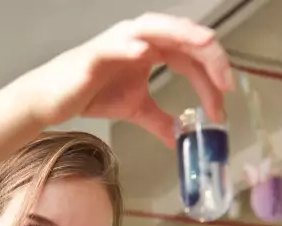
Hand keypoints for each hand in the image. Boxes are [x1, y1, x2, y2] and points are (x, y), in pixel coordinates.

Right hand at [25, 14, 233, 145]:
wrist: (54, 98)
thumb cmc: (92, 93)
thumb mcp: (136, 110)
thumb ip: (161, 121)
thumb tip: (180, 141)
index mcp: (153, 47)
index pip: (191, 55)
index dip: (212, 74)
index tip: (225, 98)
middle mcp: (140, 37)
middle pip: (183, 37)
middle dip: (208, 56)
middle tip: (226, 81)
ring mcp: (119, 41)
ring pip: (156, 28)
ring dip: (181, 34)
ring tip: (203, 44)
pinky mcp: (96, 52)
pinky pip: (116, 44)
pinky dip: (130, 45)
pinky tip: (144, 52)